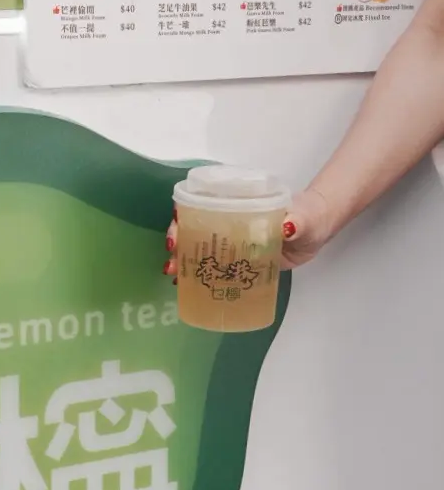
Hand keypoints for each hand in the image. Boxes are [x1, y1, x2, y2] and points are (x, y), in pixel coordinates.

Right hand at [163, 187, 332, 278]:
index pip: (202, 202)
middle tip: (172, 260)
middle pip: (194, 227)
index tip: (176, 226)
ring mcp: (233, 241)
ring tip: (174, 276)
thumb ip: (298, 220)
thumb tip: (288, 226)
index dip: (183, 213)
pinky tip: (190, 288)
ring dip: (184, 261)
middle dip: (178, 242)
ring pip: (201, 248)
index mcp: (238, 203)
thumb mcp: (303, 216)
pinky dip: (202, 277)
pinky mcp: (240, 261)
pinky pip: (217, 268)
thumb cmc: (307, 215)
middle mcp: (229, 220)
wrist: (317, 230)